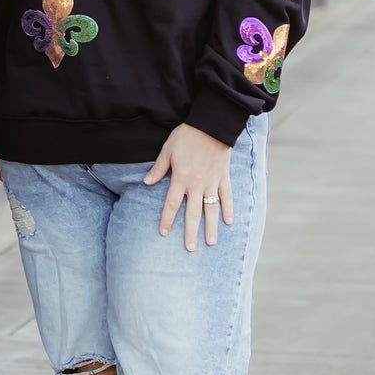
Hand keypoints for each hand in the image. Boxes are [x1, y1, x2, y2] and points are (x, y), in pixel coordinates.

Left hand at [145, 124, 232, 251]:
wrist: (211, 125)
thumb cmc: (187, 136)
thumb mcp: (167, 150)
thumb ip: (159, 168)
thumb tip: (146, 182)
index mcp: (181, 178)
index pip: (172, 204)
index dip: (167, 219)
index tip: (164, 233)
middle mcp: (197, 184)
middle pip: (193, 213)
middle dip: (191, 232)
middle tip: (190, 249)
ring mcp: (212, 182)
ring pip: (212, 209)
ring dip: (211, 227)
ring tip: (211, 242)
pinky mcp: (224, 177)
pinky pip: (227, 196)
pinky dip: (228, 209)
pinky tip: (229, 222)